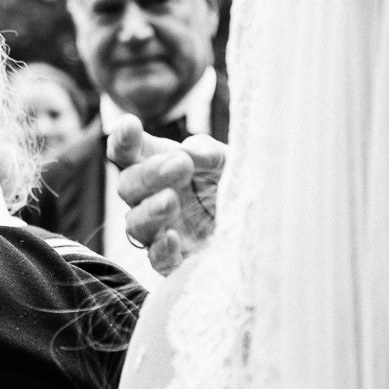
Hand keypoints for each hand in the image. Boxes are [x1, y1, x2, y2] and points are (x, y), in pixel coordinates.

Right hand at [108, 115, 226, 275]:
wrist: (265, 229)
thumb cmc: (240, 187)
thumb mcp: (232, 161)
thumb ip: (209, 152)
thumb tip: (188, 151)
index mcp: (161, 167)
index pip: (128, 153)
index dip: (123, 140)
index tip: (130, 125)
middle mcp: (154, 198)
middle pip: (127, 186)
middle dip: (148, 174)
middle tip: (180, 165)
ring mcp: (161, 231)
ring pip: (134, 225)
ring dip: (149, 210)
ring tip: (172, 200)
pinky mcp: (175, 262)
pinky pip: (156, 260)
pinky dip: (161, 249)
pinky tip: (174, 238)